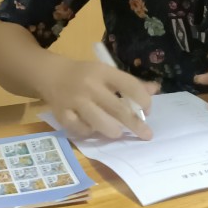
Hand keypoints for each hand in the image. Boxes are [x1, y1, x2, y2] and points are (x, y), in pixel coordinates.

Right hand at [43, 61, 158, 140]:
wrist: (51, 75)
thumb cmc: (86, 74)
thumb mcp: (107, 72)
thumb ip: (130, 83)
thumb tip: (156, 90)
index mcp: (103, 72)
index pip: (129, 85)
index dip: (143, 100)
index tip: (148, 110)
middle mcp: (89, 86)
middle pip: (117, 108)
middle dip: (135, 124)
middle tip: (147, 135)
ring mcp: (74, 101)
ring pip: (100, 123)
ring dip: (113, 130)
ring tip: (118, 132)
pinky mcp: (62, 115)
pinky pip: (82, 130)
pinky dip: (90, 132)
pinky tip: (94, 129)